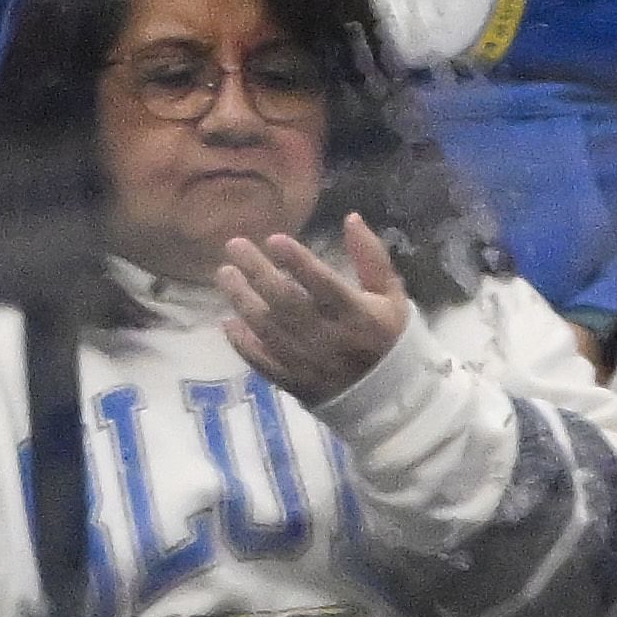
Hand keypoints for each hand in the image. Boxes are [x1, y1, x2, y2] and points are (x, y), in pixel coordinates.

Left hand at [218, 212, 414, 408]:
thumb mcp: (391, 294)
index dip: (298, 263)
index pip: (323, 285)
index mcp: (356, 315)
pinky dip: (244, 345)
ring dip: (243, 301)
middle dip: (258, 272)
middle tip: (234, 246)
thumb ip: (371, 257)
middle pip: (286, 303)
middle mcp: (329, 338)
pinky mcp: (295, 382)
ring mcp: (308, 363)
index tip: (274, 240)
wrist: (390, 398)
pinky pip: (264, 363)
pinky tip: (228, 323)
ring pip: (269, 330)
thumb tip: (351, 218)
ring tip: (225, 274)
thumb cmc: (389, 338)